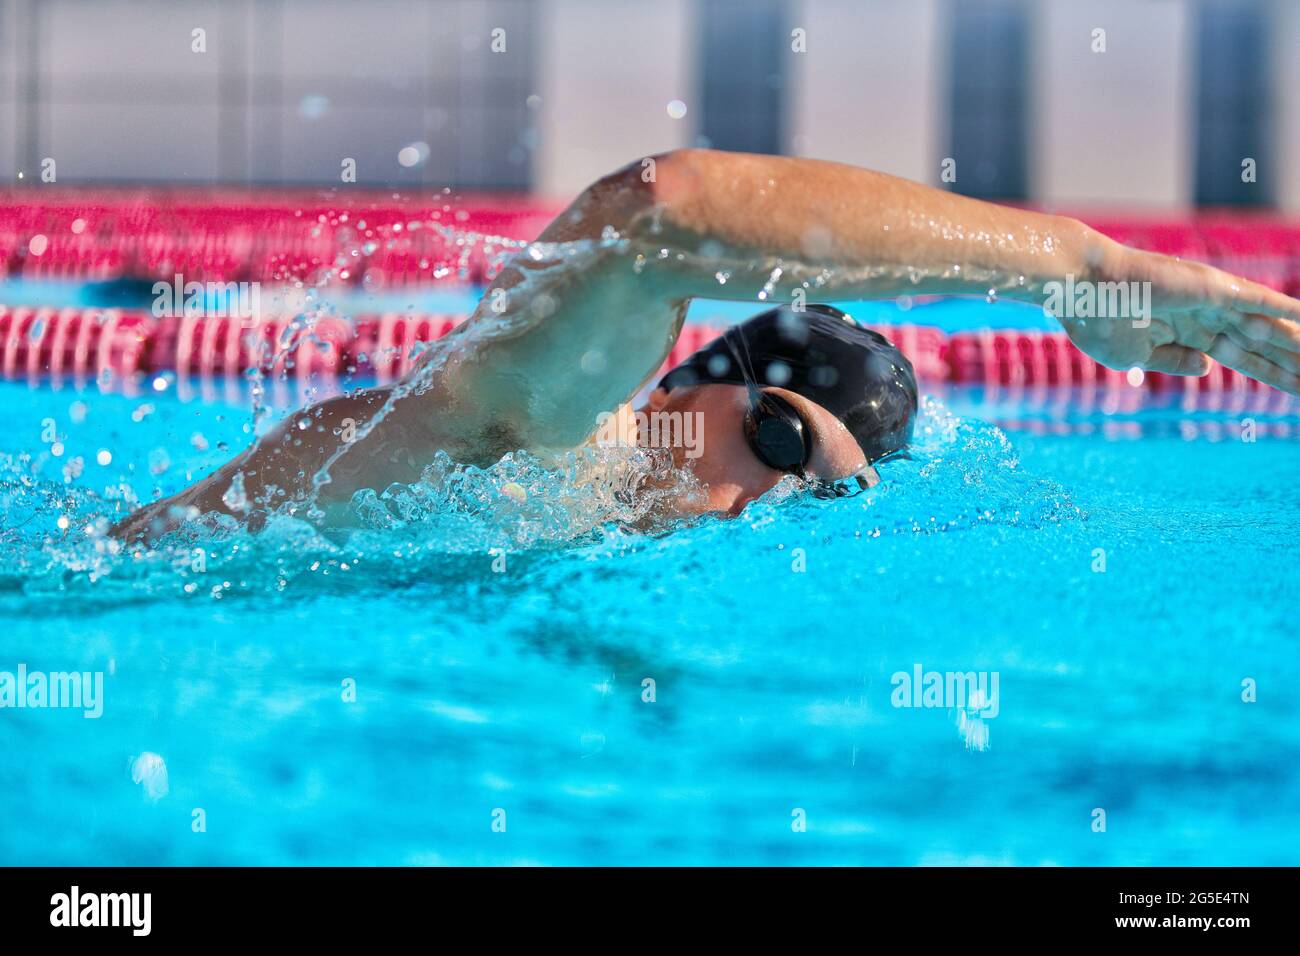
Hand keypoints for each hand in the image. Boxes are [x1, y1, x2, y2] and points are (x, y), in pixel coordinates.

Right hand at [1058, 243, 1299, 394]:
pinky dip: (1290, 310)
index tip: (1296, 389)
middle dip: (1291, 363)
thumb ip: (1172, 361)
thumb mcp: (1135, 355)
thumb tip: (1208, 368)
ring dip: (1297, 343)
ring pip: (1269, 327)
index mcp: (1186, 333)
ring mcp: (1214, 301)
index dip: (1270, 373)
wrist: (1082, 287)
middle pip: (1261, 345)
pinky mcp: (1215, 289)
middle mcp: (1207, 316)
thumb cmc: (1096, 321)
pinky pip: (1263, 301)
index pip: (1240, 358)